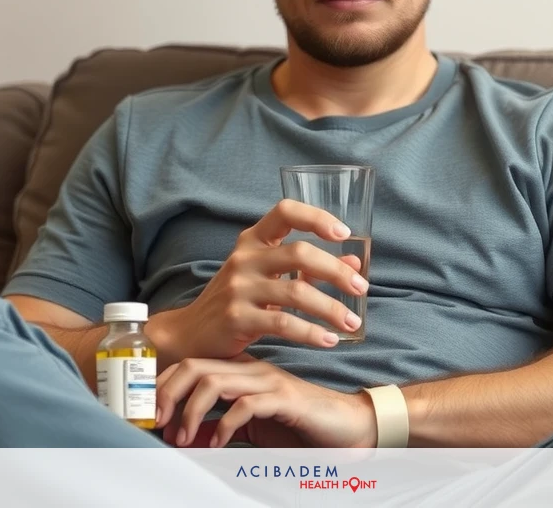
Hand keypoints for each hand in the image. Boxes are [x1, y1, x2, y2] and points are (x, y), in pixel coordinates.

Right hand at [146, 199, 368, 362]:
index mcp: (253, 240)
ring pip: (297, 292)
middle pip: (299, 253)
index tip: (344, 233)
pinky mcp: (238, 318)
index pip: (285, 212)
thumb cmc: (237, 301)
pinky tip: (329, 340)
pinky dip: (312, 333)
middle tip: (361, 288)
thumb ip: (309, 269)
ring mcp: (239, 288)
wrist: (192, 332)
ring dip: (331, 308)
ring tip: (352, 322)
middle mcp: (245, 258)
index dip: (316, 217)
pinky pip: (284, 324)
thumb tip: (355, 262)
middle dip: (336, 271)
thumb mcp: (268, 278)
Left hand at [156, 356, 376, 448]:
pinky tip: (219, 443)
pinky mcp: (284, 399)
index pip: (191, 364)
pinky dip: (224, 426)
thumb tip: (187, 438)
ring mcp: (268, 381)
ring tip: (183, 438)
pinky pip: (245, 406)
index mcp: (240, 371)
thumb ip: (219, 428)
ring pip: (215, 382)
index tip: (150, 415)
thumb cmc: (298, 426)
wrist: (346, 429)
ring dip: (191, 412)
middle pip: (196, 366)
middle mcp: (251, 369)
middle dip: (168, 394)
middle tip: (157, 424)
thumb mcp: (250, 429)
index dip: (164, 386)